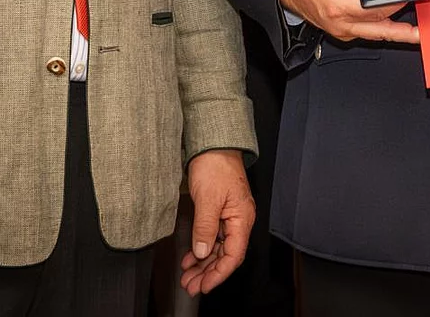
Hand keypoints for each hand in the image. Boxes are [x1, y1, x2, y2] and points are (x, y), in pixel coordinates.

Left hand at [180, 150, 255, 294]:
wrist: (213, 144)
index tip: (204, 285)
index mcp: (242, 218)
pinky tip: (190, 257)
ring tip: (188, 276)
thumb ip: (205, 227)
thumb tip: (201, 251)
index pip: (234, 255)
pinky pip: (212, 237)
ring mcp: (229, 217)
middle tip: (191, 285)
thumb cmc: (216, 165)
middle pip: (226, 255)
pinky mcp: (219, 212)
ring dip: (203, 264)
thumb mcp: (208, 198)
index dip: (219, 273)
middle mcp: (238, 220)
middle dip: (208, 273)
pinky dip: (201, 249)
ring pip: (218, 248)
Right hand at [277, 0, 420, 43]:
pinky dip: (384, 29)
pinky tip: (399, 28)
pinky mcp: (345, 33)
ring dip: (398, 32)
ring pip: (376, 33)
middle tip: (421, 6)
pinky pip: (369, 33)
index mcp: (339, 5)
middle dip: (401, 12)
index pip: (375, 7)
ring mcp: (343, 32)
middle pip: (380, 23)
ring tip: (418, 34)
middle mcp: (341, 24)